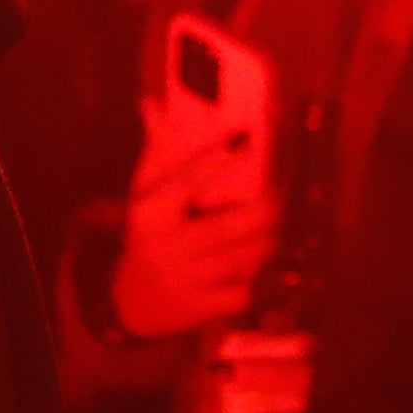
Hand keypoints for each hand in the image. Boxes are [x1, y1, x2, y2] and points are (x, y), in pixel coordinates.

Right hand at [107, 117, 275, 341]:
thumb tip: (152, 104)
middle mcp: (168, 246)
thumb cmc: (147, 235)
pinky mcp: (201, 308)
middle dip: (267, 210)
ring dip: (268, 241)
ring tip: (276, 227)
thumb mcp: (144, 194)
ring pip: (244, 257)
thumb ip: (157, 152)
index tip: (243, 138)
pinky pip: (244, 290)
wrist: (129, 303)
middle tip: (283, 195)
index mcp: (151, 213)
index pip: (185, 181)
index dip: (215, 159)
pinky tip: (259, 266)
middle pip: (230, 226)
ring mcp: (186, 280)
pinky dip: (256, 277)